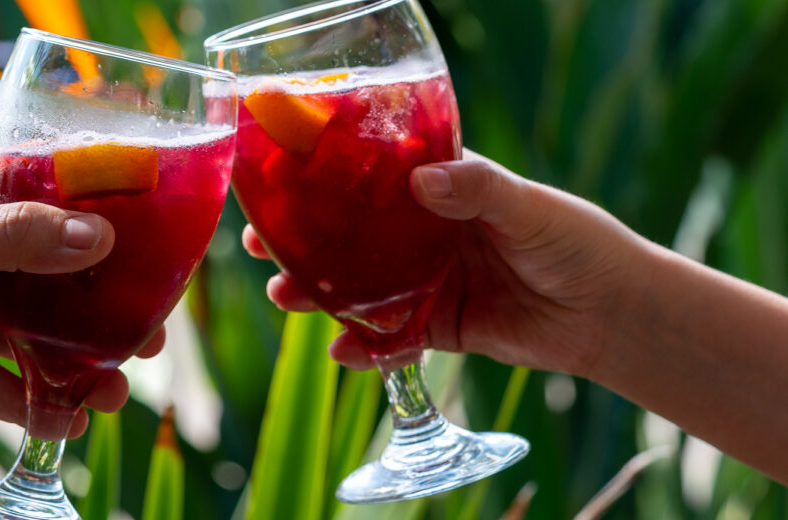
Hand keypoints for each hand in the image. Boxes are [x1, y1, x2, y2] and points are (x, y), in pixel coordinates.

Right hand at [244, 150, 652, 377]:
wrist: (610, 313)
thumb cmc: (576, 242)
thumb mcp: (528, 206)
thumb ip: (477, 190)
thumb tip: (421, 179)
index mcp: (443, 193)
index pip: (373, 181)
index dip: (325, 183)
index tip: (280, 183)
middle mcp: (426, 236)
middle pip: (351, 238)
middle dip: (303, 243)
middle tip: (261, 247)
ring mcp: (427, 283)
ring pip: (359, 289)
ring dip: (319, 295)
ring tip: (286, 298)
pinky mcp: (437, 328)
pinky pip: (390, 338)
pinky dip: (365, 348)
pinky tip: (341, 351)